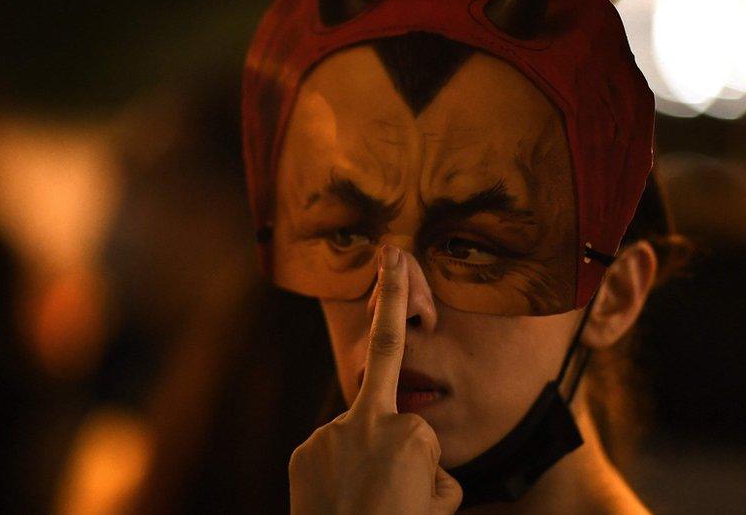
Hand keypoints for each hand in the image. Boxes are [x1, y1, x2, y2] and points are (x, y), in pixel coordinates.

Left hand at [288, 245, 461, 514]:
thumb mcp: (440, 503)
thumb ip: (434, 470)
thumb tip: (419, 461)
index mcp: (409, 432)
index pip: (426, 428)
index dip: (428, 468)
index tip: (419, 464)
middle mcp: (368, 420)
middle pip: (389, 357)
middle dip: (393, 297)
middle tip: (393, 254)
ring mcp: (331, 431)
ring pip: (361, 431)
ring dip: (365, 458)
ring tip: (360, 500)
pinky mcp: (305, 447)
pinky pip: (333, 449)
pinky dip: (339, 469)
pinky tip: (338, 497)